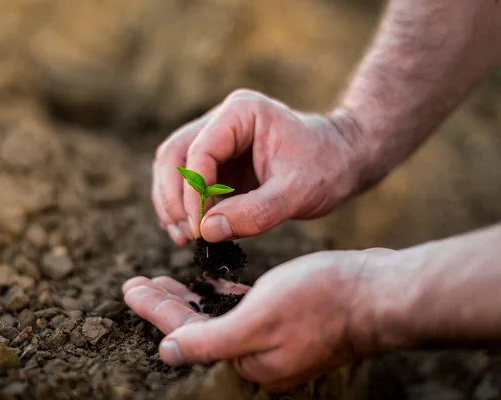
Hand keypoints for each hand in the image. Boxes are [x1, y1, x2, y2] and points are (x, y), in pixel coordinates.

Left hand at [122, 248, 396, 391]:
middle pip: (196, 326)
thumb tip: (167, 351)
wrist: (377, 292)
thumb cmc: (321, 300)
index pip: (185, 333)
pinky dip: (221, 295)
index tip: (130, 287)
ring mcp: (271, 339)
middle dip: (165, 303)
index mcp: (246, 361)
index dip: (154, 309)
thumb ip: (209, 340)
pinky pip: (242, 309)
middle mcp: (256, 356)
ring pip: (216, 316)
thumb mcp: (259, 319)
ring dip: (189, 297)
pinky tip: (208, 281)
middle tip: (138, 281)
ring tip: (163, 279)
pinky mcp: (285, 320)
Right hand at [152, 89, 365, 245]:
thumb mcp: (297, 193)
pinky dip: (183, 206)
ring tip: (185, 238)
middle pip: (174, 154)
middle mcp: (223, 120)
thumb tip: (207, 231)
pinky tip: (192, 232)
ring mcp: (217, 140)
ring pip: (174, 167)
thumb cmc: (327, 168)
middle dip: (173, 197)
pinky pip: (187, 182)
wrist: (343, 160)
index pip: (199, 150)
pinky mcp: (218, 162)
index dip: (193, 192)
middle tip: (185, 234)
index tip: (200, 229)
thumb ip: (255, 213)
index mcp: (242, 112)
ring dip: (172, 203)